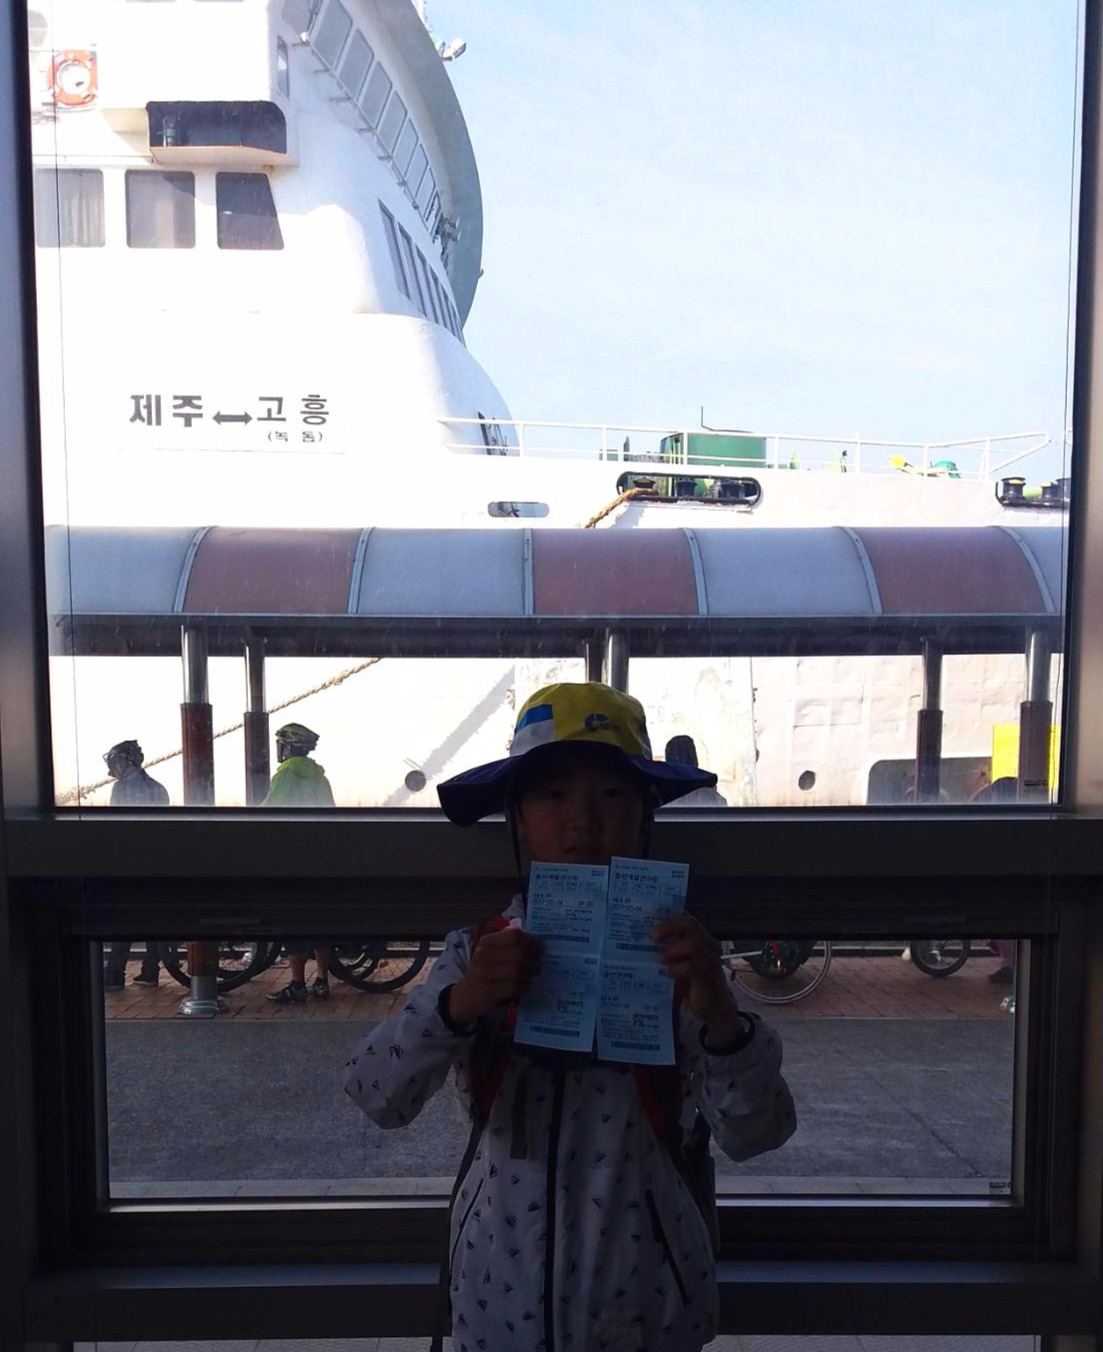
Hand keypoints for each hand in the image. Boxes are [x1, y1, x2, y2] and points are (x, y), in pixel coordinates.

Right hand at [448, 927, 541, 1025]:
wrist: (463, 997)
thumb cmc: (484, 974)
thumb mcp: (491, 956)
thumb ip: (509, 946)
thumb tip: (535, 942)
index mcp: (487, 942)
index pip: (514, 935)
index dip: (531, 942)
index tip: (539, 949)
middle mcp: (483, 955)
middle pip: (519, 953)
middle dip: (533, 960)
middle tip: (538, 966)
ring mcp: (483, 973)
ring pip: (517, 970)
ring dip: (528, 976)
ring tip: (529, 979)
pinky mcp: (486, 991)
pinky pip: (513, 987)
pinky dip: (522, 988)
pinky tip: (522, 989)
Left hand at [653, 915, 741, 1042]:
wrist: (715, 1009)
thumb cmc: (696, 984)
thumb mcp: (684, 963)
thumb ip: (674, 950)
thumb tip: (651, 938)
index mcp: (703, 940)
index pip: (688, 920)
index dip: (670, 919)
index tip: (652, 924)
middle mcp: (709, 946)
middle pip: (690, 924)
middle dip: (668, 927)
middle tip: (654, 937)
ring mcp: (710, 961)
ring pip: (691, 944)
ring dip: (672, 950)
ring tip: (662, 960)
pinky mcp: (707, 977)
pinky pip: (691, 966)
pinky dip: (676, 968)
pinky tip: (669, 973)